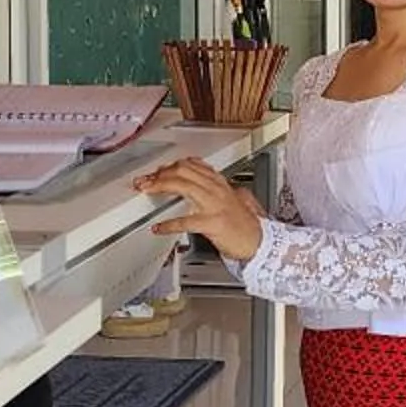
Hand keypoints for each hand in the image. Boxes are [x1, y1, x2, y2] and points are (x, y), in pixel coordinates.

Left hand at [134, 156, 264, 262]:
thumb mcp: (234, 198)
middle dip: (160, 173)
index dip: (170, 166)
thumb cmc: (246, 226)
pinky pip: (186, 221)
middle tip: (144, 181)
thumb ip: (217, 188)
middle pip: (183, 170)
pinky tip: (159, 228)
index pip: (191, 164)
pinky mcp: (213, 223)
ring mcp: (215, 205)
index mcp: (220, 183)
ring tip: (146, 191)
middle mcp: (217, 189)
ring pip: (183, 186)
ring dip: (160, 186)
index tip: (156, 171)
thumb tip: (202, 182)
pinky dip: (169, 225)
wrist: (260, 242)